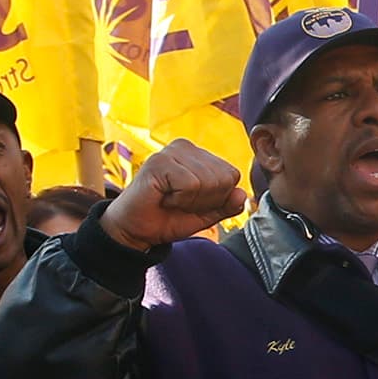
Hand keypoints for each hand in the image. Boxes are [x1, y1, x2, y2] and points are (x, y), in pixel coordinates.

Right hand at [103, 134, 245, 250]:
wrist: (135, 231)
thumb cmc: (168, 218)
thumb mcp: (205, 214)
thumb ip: (226, 205)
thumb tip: (241, 193)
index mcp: (199, 155)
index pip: (231, 176)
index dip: (216, 199)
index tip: (191, 203)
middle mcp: (186, 147)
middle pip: (223, 178)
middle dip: (204, 201)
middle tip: (178, 203)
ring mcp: (172, 151)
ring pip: (208, 181)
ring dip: (190, 201)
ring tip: (170, 199)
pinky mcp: (160, 161)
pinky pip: (190, 184)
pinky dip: (179, 199)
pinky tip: (163, 197)